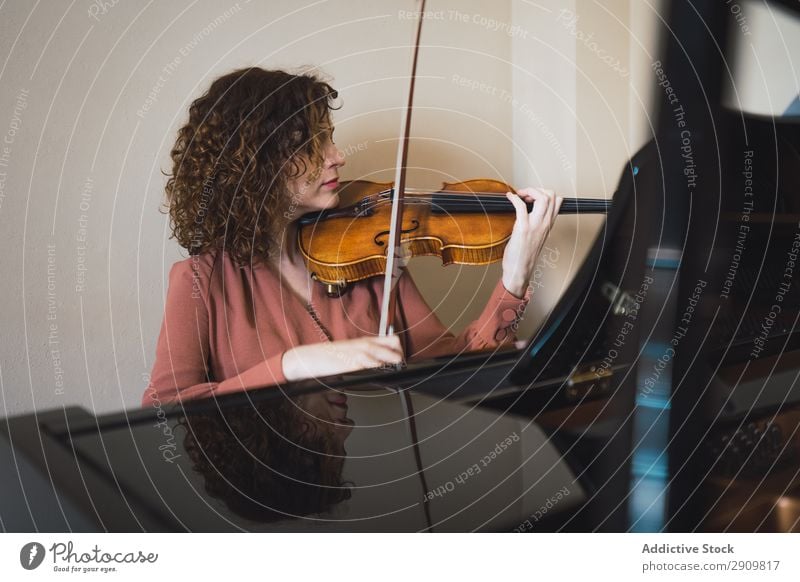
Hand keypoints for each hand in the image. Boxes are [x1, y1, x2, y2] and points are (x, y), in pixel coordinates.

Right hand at [281, 335, 403, 381]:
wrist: (308, 358)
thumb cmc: (327, 357)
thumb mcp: (349, 352)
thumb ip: (363, 356)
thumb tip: (378, 364)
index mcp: (364, 341)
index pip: (392, 340)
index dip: (400, 350)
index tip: (400, 360)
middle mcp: (365, 345)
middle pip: (396, 346)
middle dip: (400, 358)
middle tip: (398, 368)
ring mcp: (360, 354)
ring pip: (388, 356)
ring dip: (393, 365)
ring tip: (392, 372)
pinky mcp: (354, 364)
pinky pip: (374, 367)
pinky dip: (380, 371)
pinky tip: (379, 376)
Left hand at [501, 187, 562, 297]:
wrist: (519, 270)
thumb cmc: (524, 256)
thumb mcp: (537, 237)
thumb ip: (538, 224)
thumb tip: (533, 213)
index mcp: (548, 225)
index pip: (558, 201)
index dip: (545, 193)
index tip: (533, 196)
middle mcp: (544, 224)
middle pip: (551, 195)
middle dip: (537, 189)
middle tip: (525, 194)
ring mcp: (535, 226)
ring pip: (541, 198)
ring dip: (529, 191)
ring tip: (520, 194)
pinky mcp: (523, 229)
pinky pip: (520, 206)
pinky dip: (514, 198)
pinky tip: (509, 197)